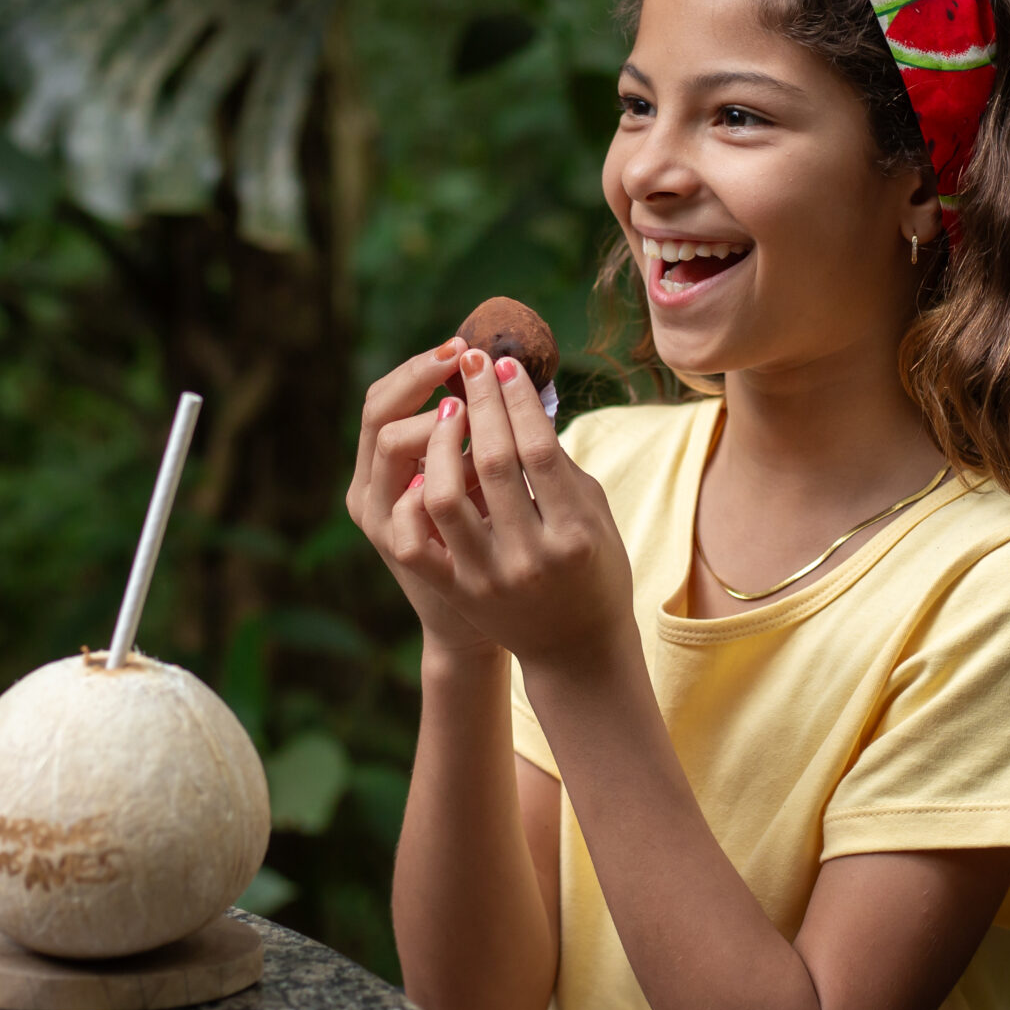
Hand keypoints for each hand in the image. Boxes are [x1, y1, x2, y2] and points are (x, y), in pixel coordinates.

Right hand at [348, 339, 494, 658]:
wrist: (473, 630)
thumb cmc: (486, 548)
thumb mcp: (473, 492)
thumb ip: (474, 445)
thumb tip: (506, 374)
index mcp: (379, 469)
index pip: (382, 397)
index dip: (419, 368)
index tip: (462, 345)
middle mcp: (367, 492)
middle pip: (380, 413)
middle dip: (424, 379)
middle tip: (468, 358)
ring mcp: (381, 523)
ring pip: (393, 444)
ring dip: (440, 418)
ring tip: (477, 406)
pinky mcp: (403, 552)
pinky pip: (409, 501)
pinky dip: (440, 468)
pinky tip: (473, 459)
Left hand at [397, 347, 637, 679]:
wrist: (576, 649)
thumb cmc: (593, 568)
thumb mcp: (595, 515)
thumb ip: (560, 463)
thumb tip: (520, 397)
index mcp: (575, 535)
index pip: (539, 450)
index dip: (517, 400)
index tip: (503, 363)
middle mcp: (529, 557)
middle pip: (492, 461)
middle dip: (480, 400)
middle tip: (472, 360)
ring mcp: (487, 577)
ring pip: (443, 495)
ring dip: (441, 440)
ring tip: (448, 408)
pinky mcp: (457, 591)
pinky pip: (417, 539)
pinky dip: (415, 497)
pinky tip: (425, 464)